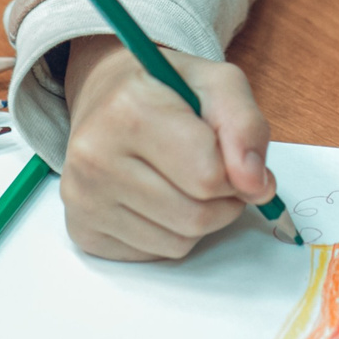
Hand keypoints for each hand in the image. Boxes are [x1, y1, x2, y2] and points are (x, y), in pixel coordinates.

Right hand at [60, 35, 277, 260]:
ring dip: (199, 220)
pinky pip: (154, 254)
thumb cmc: (166, 91)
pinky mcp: (82, 230)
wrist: (105, 98)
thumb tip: (256, 185)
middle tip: (215, 172)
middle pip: (195, 216)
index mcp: (128, 109)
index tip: (232, 155)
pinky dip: (169, 233)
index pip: (208, 175)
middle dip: (222, 200)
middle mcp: (94, 156)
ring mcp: (82, 198)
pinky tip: (157, 198)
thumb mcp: (217, 85)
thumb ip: (246, 127)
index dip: (237, 171)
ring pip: (178, 242)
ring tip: (184, 181)